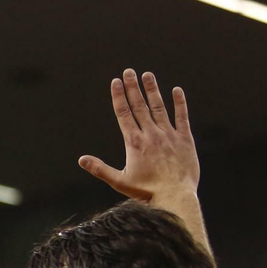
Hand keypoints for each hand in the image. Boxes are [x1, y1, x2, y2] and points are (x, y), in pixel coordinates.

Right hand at [79, 70, 199, 202]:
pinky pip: (182, 117)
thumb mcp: (119, 182)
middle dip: (133, 87)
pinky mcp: (184, 139)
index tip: (116, 82)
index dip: (119, 96)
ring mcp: (169, 135)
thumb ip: (100, 168)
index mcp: (134, 143)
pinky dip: (179, 103)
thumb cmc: (146, 191)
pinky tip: (176, 90)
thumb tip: (81, 160)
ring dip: (152, 90)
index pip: (124, 114)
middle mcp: (151, 134)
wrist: (175, 196)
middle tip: (129, 71)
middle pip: (140, 106)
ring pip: (159, 107)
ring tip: (147, 75)